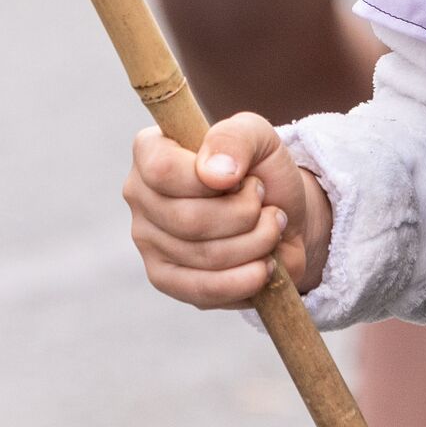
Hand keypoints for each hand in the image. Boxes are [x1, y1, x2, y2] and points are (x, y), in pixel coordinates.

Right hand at [128, 112, 331, 308]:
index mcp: (151, 150)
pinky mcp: (165, 280)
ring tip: (271, 229)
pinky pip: (203, 289)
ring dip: (255, 243)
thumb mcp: (259, 137)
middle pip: (188, 219)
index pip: (162, 170)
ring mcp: (147, 241)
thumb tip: (213, 173)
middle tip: (264, 205)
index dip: (208, 180)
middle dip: (245, 215)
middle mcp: (140, 195)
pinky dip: (246, 279)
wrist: (285, 216)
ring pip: (203, 255)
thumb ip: (235, 138)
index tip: (243, 178)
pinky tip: (264, 264)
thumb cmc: (263, 171)